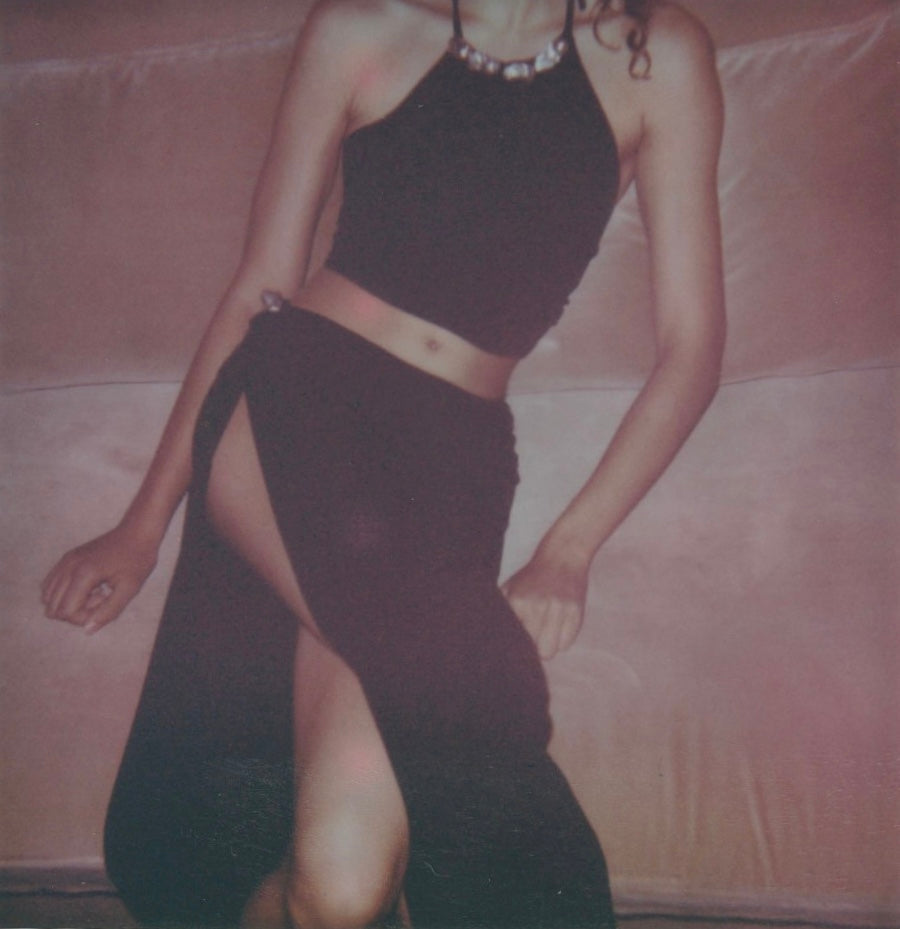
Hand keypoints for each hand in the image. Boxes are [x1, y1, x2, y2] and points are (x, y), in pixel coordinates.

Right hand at [41, 524, 158, 634]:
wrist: (138, 532)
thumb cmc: (138, 559)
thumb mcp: (130, 589)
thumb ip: (109, 612)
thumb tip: (87, 630)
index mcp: (83, 574)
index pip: (65, 612)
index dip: (84, 617)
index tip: (105, 601)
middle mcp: (68, 566)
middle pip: (52, 608)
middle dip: (75, 612)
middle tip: (101, 597)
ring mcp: (65, 561)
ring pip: (48, 597)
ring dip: (69, 602)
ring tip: (95, 591)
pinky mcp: (67, 558)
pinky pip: (51, 584)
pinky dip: (65, 592)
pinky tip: (89, 585)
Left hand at [501, 551, 589, 659]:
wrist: (562, 557)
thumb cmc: (531, 579)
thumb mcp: (509, 589)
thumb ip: (500, 612)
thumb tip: (493, 637)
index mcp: (517, 602)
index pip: (515, 642)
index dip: (517, 645)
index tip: (518, 640)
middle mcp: (538, 606)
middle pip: (536, 651)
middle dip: (534, 648)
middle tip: (534, 634)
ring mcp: (558, 609)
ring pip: (551, 651)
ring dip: (548, 646)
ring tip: (545, 632)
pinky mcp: (575, 611)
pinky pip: (566, 644)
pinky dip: (562, 639)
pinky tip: (558, 624)